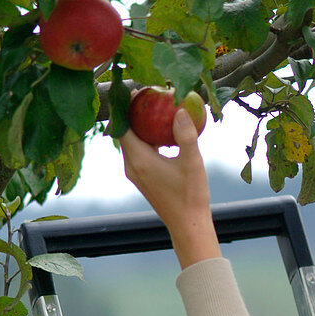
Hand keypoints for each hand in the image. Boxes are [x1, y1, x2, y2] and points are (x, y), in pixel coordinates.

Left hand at [119, 107, 221, 267]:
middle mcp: (132, 166)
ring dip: (141, 126)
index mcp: (139, 160)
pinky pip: (139, 152)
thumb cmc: (191, 196)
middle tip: (149, 95)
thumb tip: (181, 110)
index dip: (126, 106)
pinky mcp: (143, 178)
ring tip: (156, 110)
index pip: (122, 125)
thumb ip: (186, 135)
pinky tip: (164, 133)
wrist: (188, 225)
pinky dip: (147, 139)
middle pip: (125, 131)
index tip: (139, 91)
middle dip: (134, 113)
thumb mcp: (192, 163)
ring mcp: (136, 173)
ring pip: (132, 142)